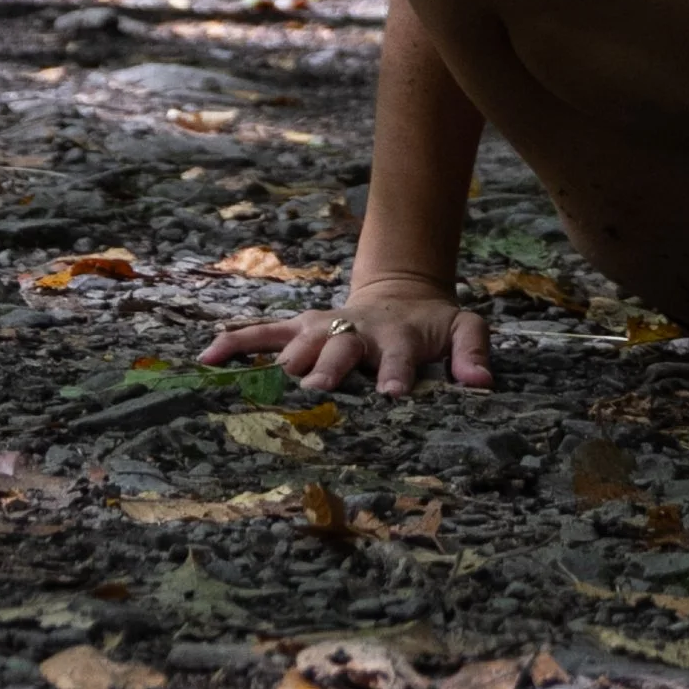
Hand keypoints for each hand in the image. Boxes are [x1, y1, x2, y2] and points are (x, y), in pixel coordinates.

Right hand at [198, 275, 492, 402]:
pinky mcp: (299, 327)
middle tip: (319, 390)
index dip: (397, 374)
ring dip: (287, 359)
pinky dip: (234, 342)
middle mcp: (358, 329)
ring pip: (300, 340)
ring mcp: (324, 326)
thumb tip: (482, 384)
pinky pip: (262, 332)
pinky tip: (205, 358)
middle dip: (330, 367)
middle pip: (342, 347)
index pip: (400, 356)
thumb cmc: (432, 324)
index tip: (393, 396)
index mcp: (400, 335)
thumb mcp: (465, 327)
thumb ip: (474, 352)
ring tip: (269, 383)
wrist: (400, 293)